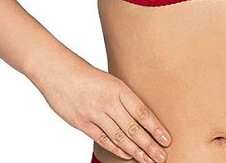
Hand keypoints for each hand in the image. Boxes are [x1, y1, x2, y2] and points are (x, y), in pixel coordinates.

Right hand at [38, 57, 170, 162]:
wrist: (59, 72)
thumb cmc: (88, 75)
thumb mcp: (111, 80)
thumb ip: (124, 97)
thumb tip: (141, 115)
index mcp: (119, 88)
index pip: (142, 112)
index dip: (155, 128)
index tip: (167, 139)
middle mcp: (108, 102)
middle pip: (133, 128)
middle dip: (149, 145)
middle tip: (162, 157)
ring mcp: (95, 113)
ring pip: (119, 137)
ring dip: (136, 151)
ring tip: (148, 160)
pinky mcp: (82, 123)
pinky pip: (103, 139)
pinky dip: (116, 149)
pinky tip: (127, 155)